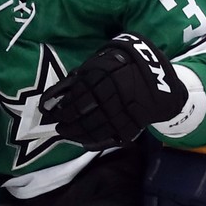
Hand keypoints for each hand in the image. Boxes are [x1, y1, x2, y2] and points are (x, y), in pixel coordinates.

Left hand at [40, 34, 187, 150]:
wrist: (156, 78)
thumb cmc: (122, 67)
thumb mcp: (99, 63)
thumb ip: (80, 78)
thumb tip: (57, 96)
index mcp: (102, 77)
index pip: (75, 97)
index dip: (60, 107)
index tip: (49, 112)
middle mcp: (111, 95)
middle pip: (82, 114)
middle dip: (67, 123)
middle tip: (58, 127)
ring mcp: (122, 112)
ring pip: (94, 128)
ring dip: (77, 134)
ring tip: (67, 134)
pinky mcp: (131, 124)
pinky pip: (109, 136)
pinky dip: (94, 141)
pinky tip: (84, 141)